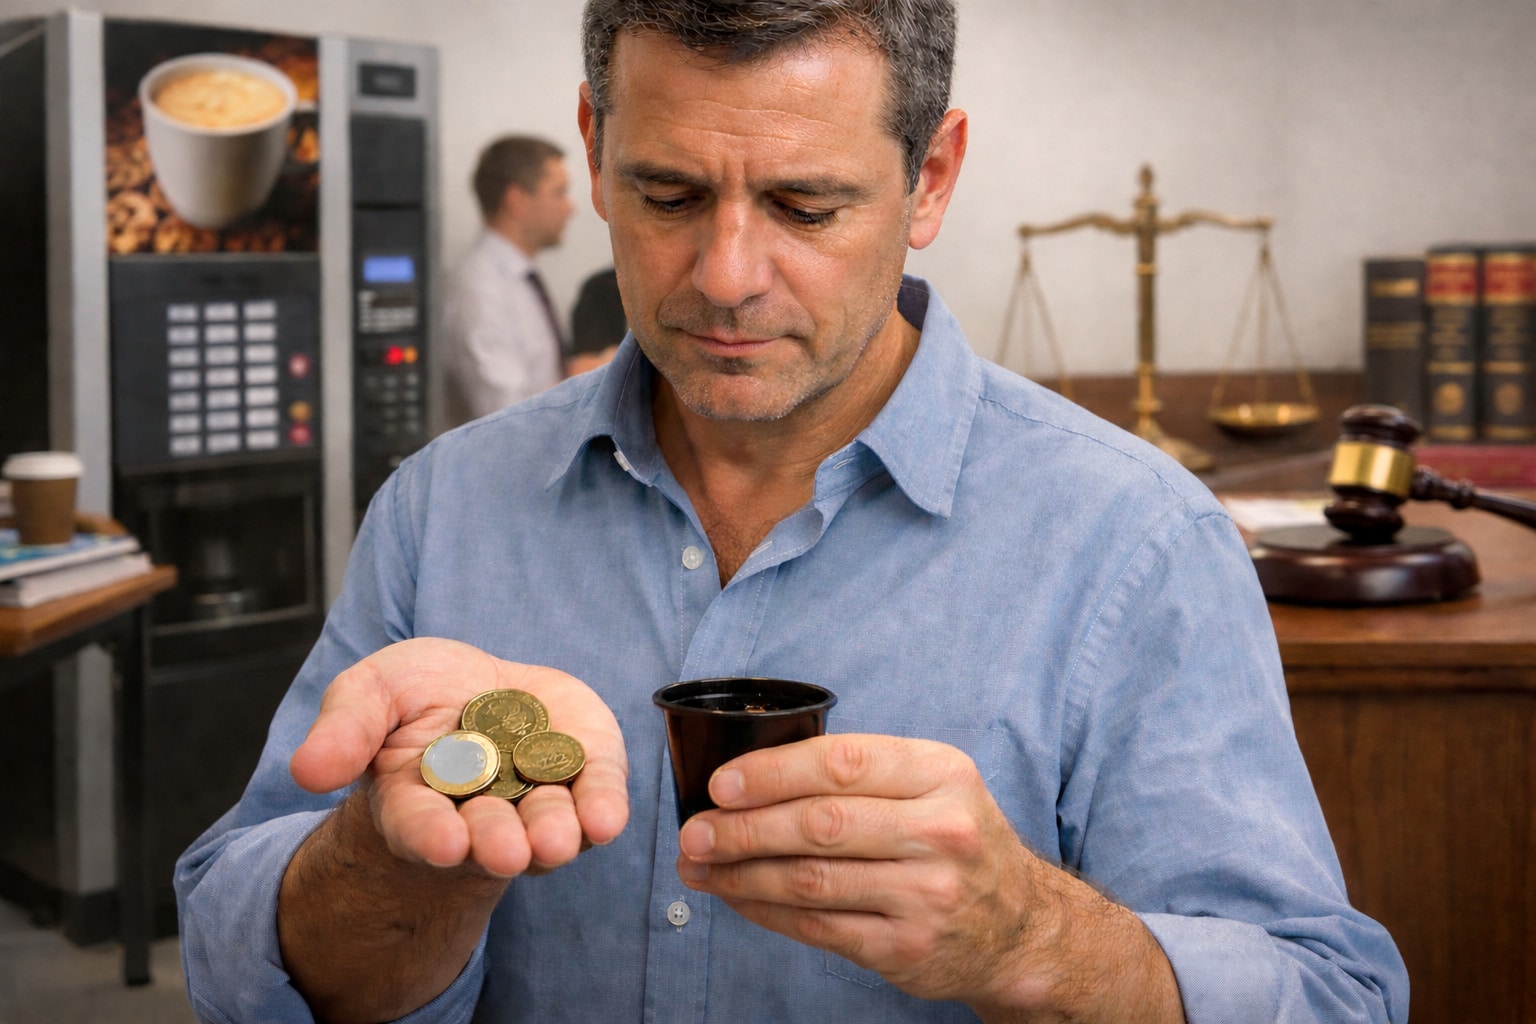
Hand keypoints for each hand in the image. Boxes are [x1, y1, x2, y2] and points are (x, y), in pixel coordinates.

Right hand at [289, 637, 628, 878]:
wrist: (484, 686)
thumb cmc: (421, 697)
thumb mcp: (372, 692)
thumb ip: (346, 728)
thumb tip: (306, 769)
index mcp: (419, 801)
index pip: (419, 826)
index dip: (429, 836)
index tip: (444, 843)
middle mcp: (480, 814)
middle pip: (488, 834)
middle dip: (496, 841)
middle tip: (505, 850)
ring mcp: (538, 800)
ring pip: (547, 826)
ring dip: (552, 834)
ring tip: (554, 839)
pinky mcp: (587, 773)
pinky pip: (598, 797)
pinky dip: (604, 808)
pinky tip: (607, 819)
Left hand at [673, 734, 1176, 1018]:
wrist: (1022, 928)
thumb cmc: (957, 840)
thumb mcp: (935, 784)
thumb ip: (862, 772)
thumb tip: (751, 772)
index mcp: (942, 774)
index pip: (843, 763)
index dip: (772, 772)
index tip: (720, 784)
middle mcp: (941, 832)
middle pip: (821, 824)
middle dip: (743, 827)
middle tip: (693, 830)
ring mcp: (926, 895)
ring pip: (811, 880)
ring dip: (741, 873)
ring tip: (697, 865)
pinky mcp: (906, 949)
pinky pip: (817, 926)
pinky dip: (765, 910)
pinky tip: (736, 896)